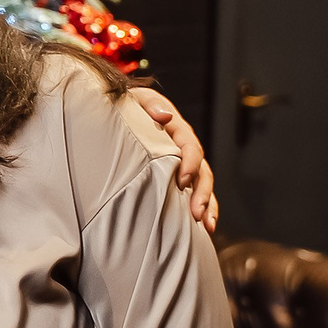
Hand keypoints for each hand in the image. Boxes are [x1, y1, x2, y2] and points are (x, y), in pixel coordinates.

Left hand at [128, 88, 217, 231]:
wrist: (120, 111)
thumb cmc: (126, 107)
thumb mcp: (136, 100)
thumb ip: (150, 106)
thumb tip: (164, 116)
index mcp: (175, 127)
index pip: (189, 145)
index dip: (189, 163)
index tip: (182, 181)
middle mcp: (184, 146)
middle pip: (202, 169)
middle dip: (201, 192)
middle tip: (196, 213)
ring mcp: (184, 162)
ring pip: (203, 184)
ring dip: (207, 204)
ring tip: (207, 225)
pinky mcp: (179, 174)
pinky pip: (196, 192)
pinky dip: (204, 208)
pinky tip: (205, 227)